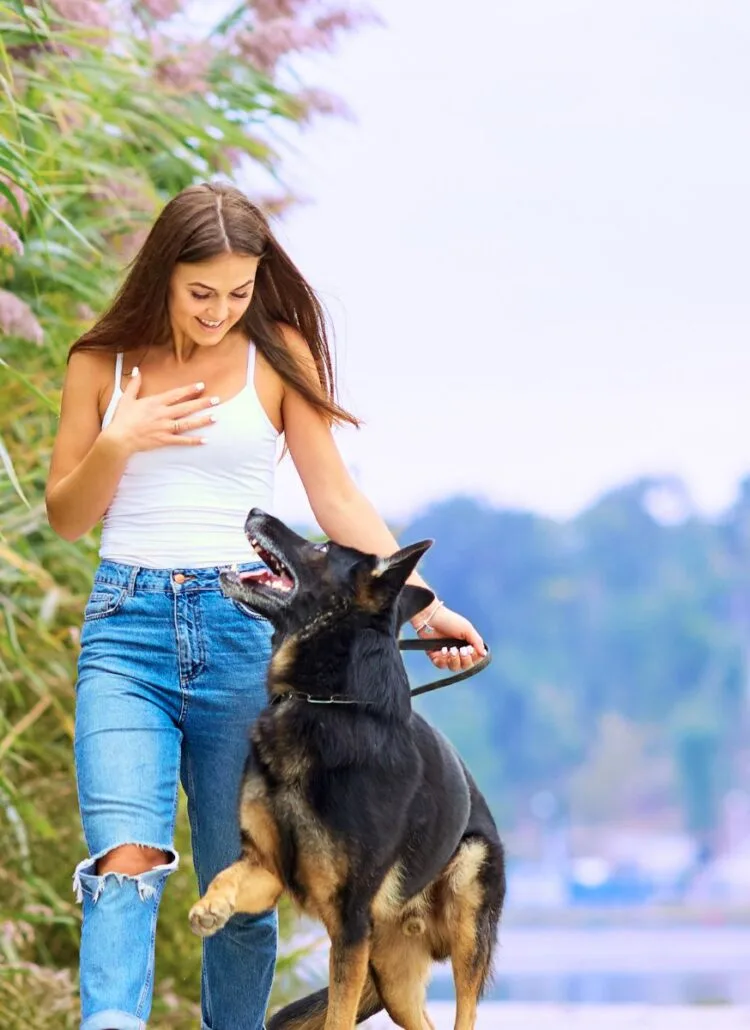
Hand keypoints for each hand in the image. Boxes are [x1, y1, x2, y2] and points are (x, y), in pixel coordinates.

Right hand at [103, 368, 218, 455]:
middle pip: (186, 407)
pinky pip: (182, 440)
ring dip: (202, 420)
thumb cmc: (121, 419)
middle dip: (202, 403)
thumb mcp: (126, 398)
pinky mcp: (164, 440)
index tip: (201, 385)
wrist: (118, 438)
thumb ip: (134, 384)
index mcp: (155, 403)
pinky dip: (194, 441)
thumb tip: (136, 369)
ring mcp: (165, 427)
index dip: (189, 389)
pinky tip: (205, 440)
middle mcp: (163, 414)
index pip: (176, 394)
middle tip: (217, 400)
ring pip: (188, 423)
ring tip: (216, 417)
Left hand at [414, 604, 486, 672]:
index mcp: (467, 645)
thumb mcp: (467, 629)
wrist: (432, 618)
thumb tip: (484, 654)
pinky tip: (443, 650)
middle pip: (466, 666)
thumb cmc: (450, 621)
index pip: (475, 659)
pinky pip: (441, 665)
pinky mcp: (435, 656)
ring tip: (452, 649)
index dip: (475, 658)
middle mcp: (458, 652)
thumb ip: (477, 642)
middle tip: (462, 650)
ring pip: (454, 668)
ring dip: (455, 660)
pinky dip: (443, 660)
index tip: (471, 649)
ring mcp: (446, 655)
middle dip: (465, 660)